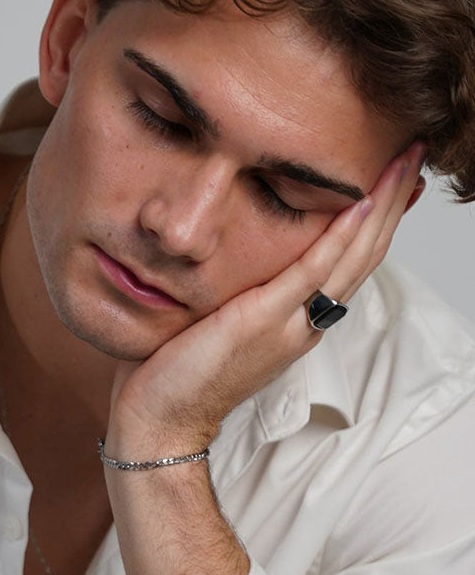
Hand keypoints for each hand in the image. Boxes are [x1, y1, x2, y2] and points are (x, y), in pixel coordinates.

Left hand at [107, 141, 425, 453]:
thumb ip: (240, 291)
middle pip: (365, 253)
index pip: (350, 261)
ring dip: (382, 205)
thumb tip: (231, 253)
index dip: (376, 219)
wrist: (162, 420)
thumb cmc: (179, 373)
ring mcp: (289, 322)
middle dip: (392, 200)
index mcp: (298, 320)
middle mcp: (305, 322)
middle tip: (413, 153)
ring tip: (403, 161)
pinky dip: (340, 236)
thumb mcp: (219, 320)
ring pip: (352, 257)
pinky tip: (360, 202)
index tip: (391, 178)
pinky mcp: (262, 320)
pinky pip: (312, 272)